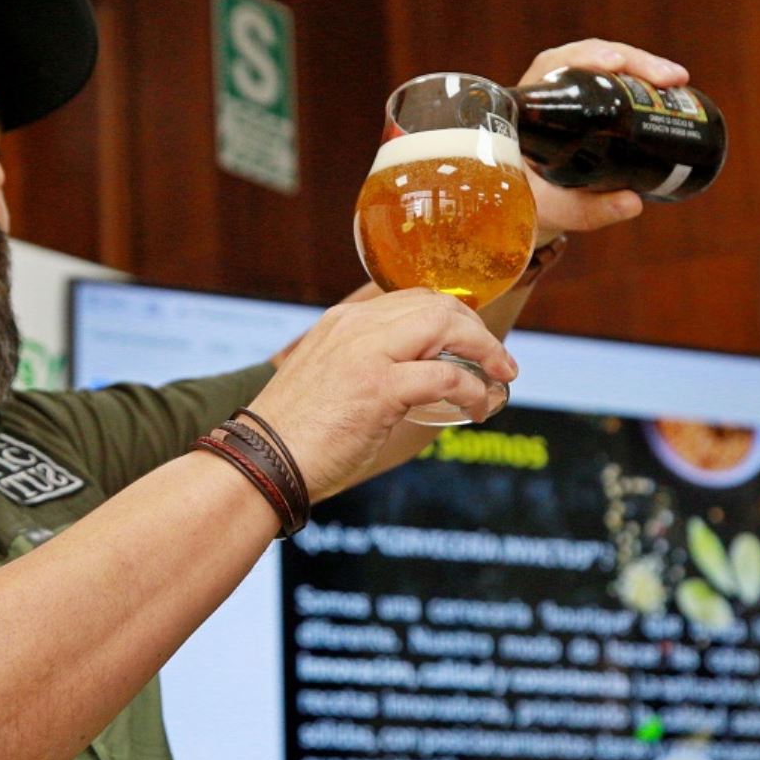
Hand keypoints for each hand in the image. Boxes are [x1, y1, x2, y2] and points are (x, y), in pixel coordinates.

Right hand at [245, 289, 516, 499]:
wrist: (260, 462)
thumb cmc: (293, 436)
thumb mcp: (327, 382)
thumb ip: (361, 370)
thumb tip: (406, 386)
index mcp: (342, 322)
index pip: (412, 297)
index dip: (453, 315)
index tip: (472, 341)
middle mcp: (355, 327)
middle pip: (436, 304)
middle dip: (476, 330)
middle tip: (497, 361)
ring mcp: (367, 354)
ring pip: (446, 326)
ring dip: (484, 351)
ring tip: (499, 378)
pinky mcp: (379, 388)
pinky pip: (445, 376)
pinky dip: (472, 389)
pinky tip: (478, 407)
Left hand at [516, 38, 690, 243]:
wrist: (527, 204)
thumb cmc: (532, 203)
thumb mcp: (557, 209)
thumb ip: (590, 211)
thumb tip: (633, 204)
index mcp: (531, 104)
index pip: (560, 64)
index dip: (591, 57)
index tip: (617, 64)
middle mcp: (550, 88)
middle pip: (593, 57)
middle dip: (635, 62)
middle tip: (669, 80)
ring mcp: (571, 91)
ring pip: (611, 64)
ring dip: (646, 67)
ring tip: (678, 81)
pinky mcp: (590, 99)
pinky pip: (618, 79)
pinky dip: (645, 79)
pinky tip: (673, 86)